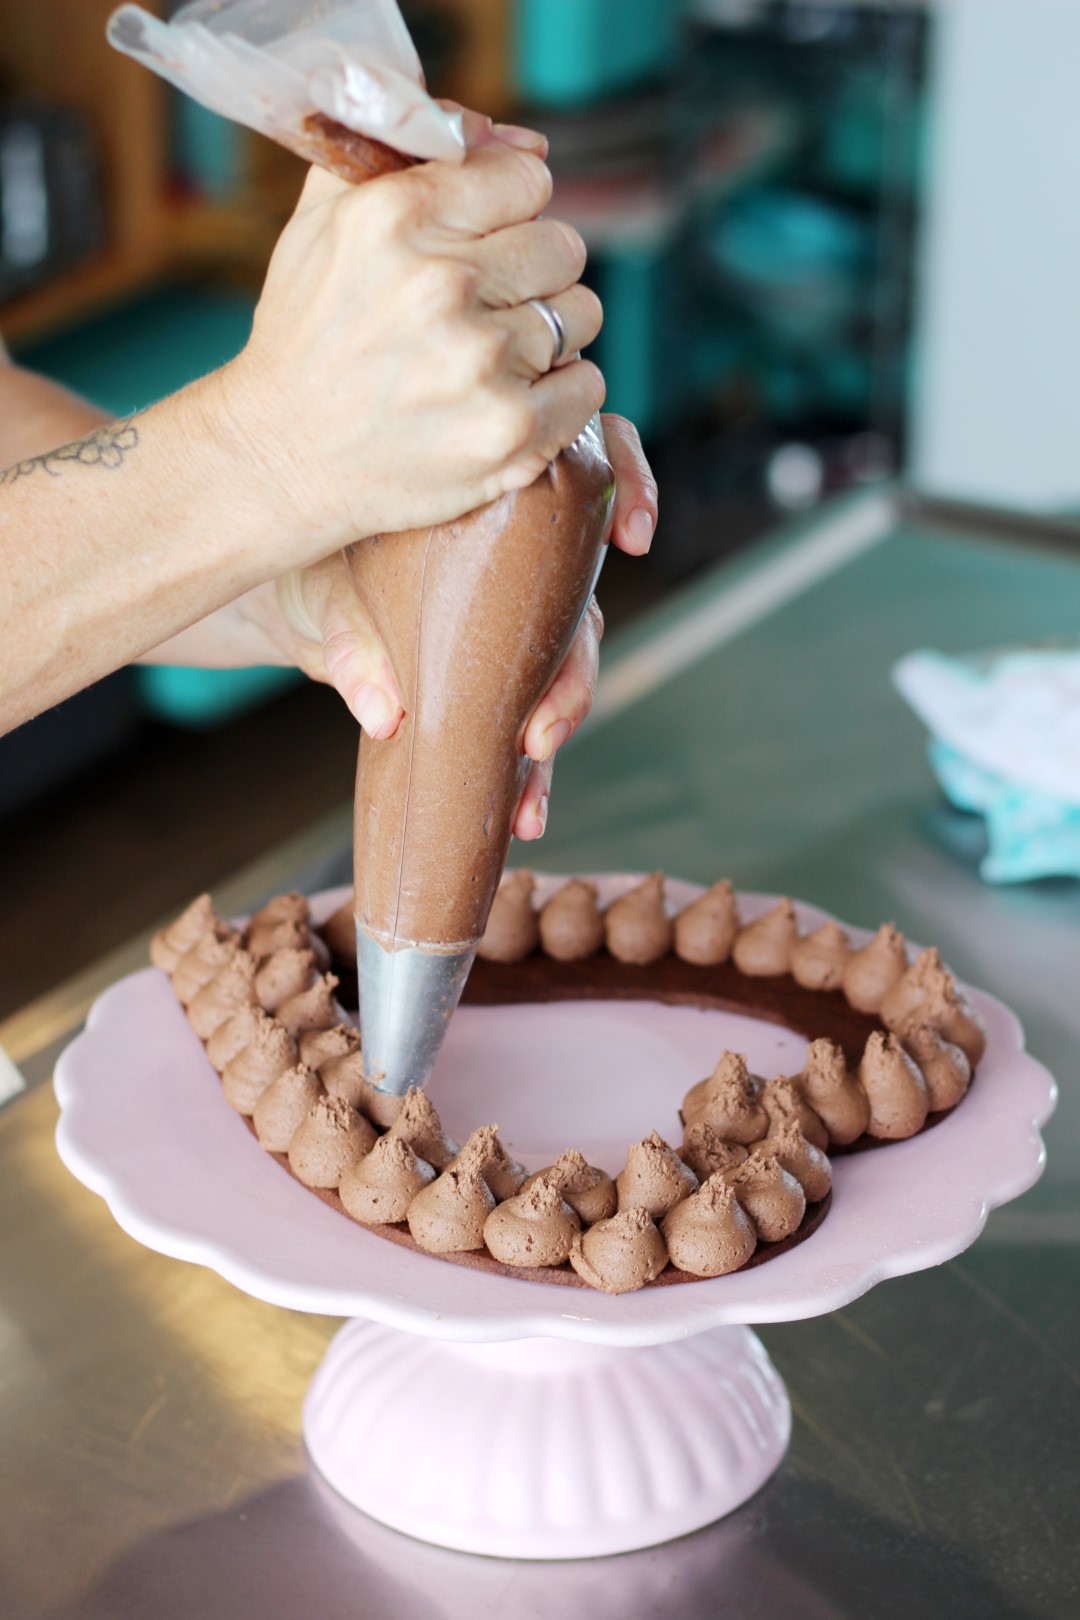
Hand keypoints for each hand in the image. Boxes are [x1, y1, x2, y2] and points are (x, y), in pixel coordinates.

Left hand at [209, 414, 656, 838]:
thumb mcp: (326, 587)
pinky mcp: (496, 681)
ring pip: (564, 673)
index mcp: (498, 502)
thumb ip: (353, 640)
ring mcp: (517, 623)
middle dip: (572, 673)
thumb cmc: (315, 560)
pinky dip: (530, 779)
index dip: (630, 486)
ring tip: (530, 789)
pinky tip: (524, 817)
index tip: (632, 537)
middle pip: (582, 604)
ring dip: (555, 736)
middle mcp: (523, 559)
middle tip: (542, 729)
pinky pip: (529, 728)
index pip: (592, 464)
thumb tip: (384, 714)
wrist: (289, 605)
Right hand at [213, 140, 605, 568]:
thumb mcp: (325, 221)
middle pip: (563, 247)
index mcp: (398, 217)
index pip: (528, 178)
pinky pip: (588, 385)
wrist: (282, 458)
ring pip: (581, 314)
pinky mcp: (509, 432)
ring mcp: (480, 363)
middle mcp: (441, 284)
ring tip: (491, 358)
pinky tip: (512, 397)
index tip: (482, 245)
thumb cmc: (309, 338)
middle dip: (531, 274)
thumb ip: (409, 154)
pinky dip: (562, 392)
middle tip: (486, 309)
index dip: (510, 212)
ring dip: (548, 335)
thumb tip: (520, 142)